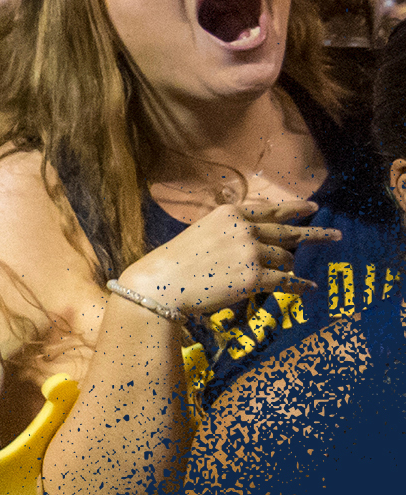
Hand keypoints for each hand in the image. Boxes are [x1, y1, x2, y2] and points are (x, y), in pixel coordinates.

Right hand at [118, 198, 337, 317]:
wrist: (160, 284)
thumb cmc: (176, 260)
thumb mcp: (203, 230)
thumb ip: (232, 226)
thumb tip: (261, 226)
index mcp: (229, 213)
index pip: (270, 209)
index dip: (295, 208)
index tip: (312, 208)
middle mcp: (244, 229)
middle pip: (288, 231)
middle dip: (315, 233)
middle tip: (335, 236)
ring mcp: (250, 252)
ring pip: (285, 258)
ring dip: (289, 266)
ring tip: (293, 272)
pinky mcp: (254, 277)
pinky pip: (286, 280)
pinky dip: (299, 285)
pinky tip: (308, 287)